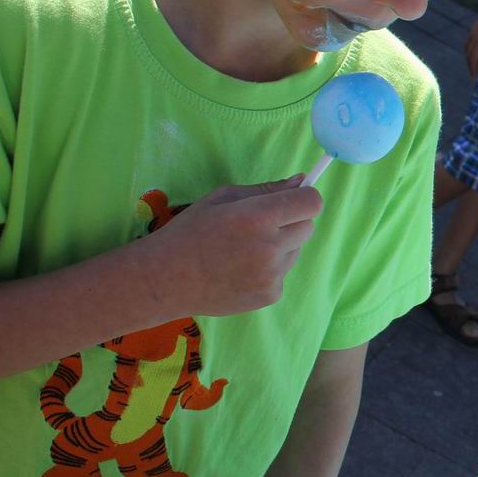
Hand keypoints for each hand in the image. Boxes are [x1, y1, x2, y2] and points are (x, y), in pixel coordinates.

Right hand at [139, 177, 323, 315]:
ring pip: (296, 249)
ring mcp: (272, 275)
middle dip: (292, 220)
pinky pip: (283, 272)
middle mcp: (270, 247)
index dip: (305, 198)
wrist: (165, 279)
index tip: (294, 199)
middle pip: (308, 226)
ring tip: (244, 249)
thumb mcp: (222, 198)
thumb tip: (302, 181)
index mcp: (258, 217)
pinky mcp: (270, 295)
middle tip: (260, 224)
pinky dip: (270, 268)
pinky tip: (241, 269)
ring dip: (281, 245)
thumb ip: (267, 189)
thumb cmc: (190, 231)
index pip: (312, 203)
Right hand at [465, 7, 477, 80]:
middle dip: (472, 71)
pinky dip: (466, 53)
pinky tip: (468, 58)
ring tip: (471, 70)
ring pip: (467, 54)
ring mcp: (473, 38)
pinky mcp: (470, 34)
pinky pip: (466, 46)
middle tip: (473, 78)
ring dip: (468, 64)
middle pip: (472, 61)